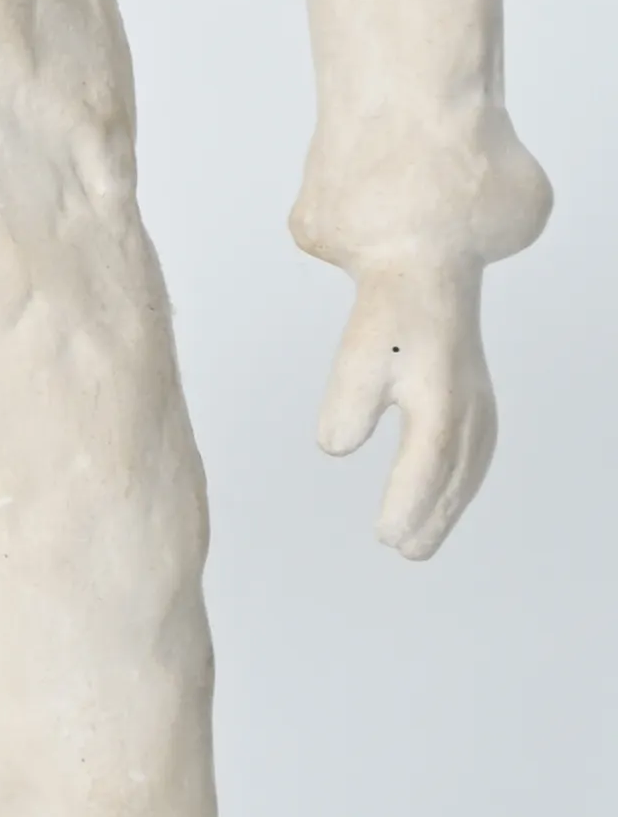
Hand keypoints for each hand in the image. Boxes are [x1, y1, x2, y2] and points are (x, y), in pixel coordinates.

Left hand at [316, 250, 497, 559]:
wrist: (428, 265)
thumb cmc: (388, 310)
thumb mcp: (359, 353)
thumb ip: (348, 402)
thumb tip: (337, 448)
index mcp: (440, 391)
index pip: (429, 460)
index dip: (409, 501)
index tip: (386, 535)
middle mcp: (467, 401)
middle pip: (453, 474)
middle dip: (430, 516)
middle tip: (403, 551)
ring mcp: (478, 400)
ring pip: (467, 467)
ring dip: (446, 507)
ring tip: (417, 543)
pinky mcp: (476, 397)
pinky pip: (474, 453)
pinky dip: (459, 484)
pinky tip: (441, 502)